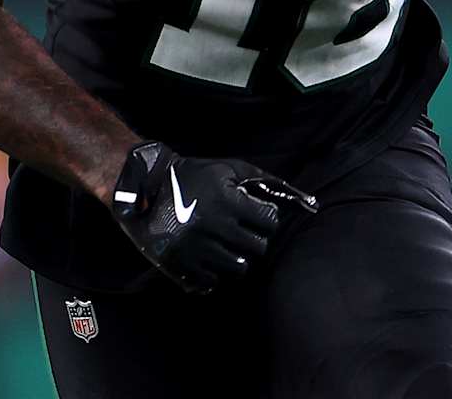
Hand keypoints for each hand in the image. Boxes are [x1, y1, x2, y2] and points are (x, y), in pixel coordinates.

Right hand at [108, 141, 317, 292]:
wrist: (146, 188)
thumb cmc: (194, 175)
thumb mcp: (229, 168)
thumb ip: (264, 181)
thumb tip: (304, 199)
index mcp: (228, 201)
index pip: (269, 223)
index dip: (266, 218)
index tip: (257, 215)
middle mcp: (213, 227)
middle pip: (257, 248)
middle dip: (254, 239)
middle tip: (242, 230)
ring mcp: (196, 249)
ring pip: (238, 268)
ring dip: (236, 257)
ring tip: (225, 243)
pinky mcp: (180, 266)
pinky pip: (212, 282)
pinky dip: (213, 272)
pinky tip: (208, 255)